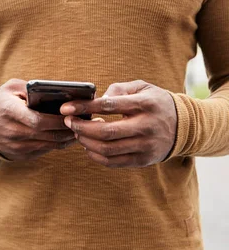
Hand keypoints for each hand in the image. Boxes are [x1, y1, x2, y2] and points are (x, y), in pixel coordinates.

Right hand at [0, 79, 75, 160]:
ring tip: (78, 130)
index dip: (56, 120)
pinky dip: (56, 145)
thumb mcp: (11, 88)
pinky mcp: (18, 155)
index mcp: (8, 110)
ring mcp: (14, 146)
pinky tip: (65, 137)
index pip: (37, 120)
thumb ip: (31, 88)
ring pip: (47, 145)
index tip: (71, 114)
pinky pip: (42, 151)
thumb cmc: (0, 102)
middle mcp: (10, 131)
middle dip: (66, 129)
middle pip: (46, 134)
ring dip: (65, 139)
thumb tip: (56, 93)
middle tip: (81, 123)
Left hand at [60, 80, 177, 167]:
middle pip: (105, 132)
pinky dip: (94, 155)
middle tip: (69, 122)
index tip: (65, 108)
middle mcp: (147, 127)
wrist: (184, 126)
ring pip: (106, 149)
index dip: (83, 108)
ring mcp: (145, 146)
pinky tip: (89, 146)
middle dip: (81, 128)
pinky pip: (112, 162)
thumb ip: (117, 89)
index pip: (108, 106)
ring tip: (78, 133)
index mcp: (145, 104)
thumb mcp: (141, 88)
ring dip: (85, 142)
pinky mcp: (143, 160)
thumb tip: (95, 100)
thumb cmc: (154, 103)